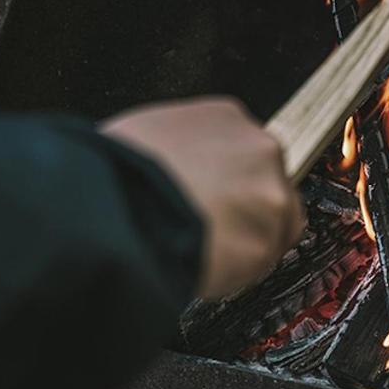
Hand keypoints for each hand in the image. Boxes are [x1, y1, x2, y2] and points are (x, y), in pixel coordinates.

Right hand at [101, 97, 304, 299]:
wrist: (113, 210)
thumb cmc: (117, 172)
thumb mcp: (147, 132)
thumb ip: (183, 145)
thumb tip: (179, 164)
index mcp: (227, 117)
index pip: (247, 150)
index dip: (230, 181)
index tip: (217, 198)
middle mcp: (258, 149)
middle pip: (270, 185)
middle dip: (247, 209)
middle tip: (213, 227)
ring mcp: (268, 196)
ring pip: (275, 227)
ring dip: (246, 241)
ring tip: (206, 249)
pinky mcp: (264, 243)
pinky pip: (259, 263)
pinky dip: (237, 271)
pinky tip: (206, 265)